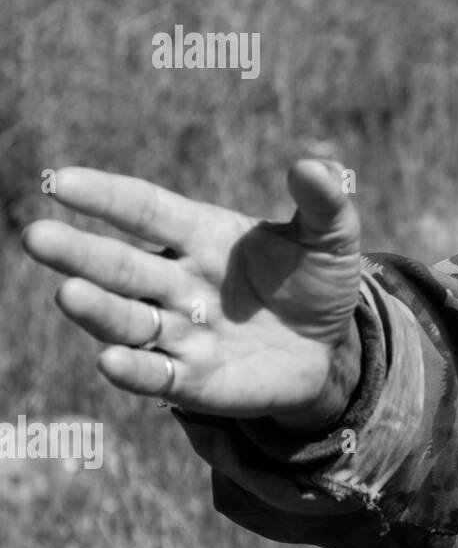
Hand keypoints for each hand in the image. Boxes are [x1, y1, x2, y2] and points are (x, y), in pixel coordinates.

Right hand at [21, 160, 362, 430]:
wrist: (331, 347)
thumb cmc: (316, 281)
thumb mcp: (330, 237)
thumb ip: (323, 201)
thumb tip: (315, 166)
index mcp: (202, 236)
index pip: (146, 211)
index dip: (107, 196)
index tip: (61, 181)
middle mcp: (179, 283)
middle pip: (122, 266)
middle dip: (80, 253)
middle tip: (37, 236)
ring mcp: (183, 333)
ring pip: (129, 321)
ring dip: (98, 309)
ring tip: (69, 293)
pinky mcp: (196, 381)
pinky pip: (158, 376)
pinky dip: (135, 371)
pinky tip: (111, 361)